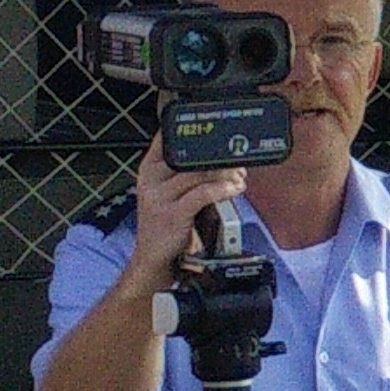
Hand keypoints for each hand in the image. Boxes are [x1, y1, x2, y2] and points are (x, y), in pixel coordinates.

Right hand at [123, 135, 250, 281]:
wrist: (153, 258)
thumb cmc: (166, 222)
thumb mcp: (168, 192)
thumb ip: (187, 174)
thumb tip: (223, 160)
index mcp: (150, 169)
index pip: (168, 139)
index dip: (195, 132)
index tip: (219, 133)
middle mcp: (151, 179)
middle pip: (189, 156)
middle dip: (218, 158)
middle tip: (238, 163)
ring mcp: (159, 197)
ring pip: (198, 173)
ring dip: (225, 174)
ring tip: (240, 178)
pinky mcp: (171, 214)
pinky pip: (202, 194)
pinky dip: (222, 190)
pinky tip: (234, 190)